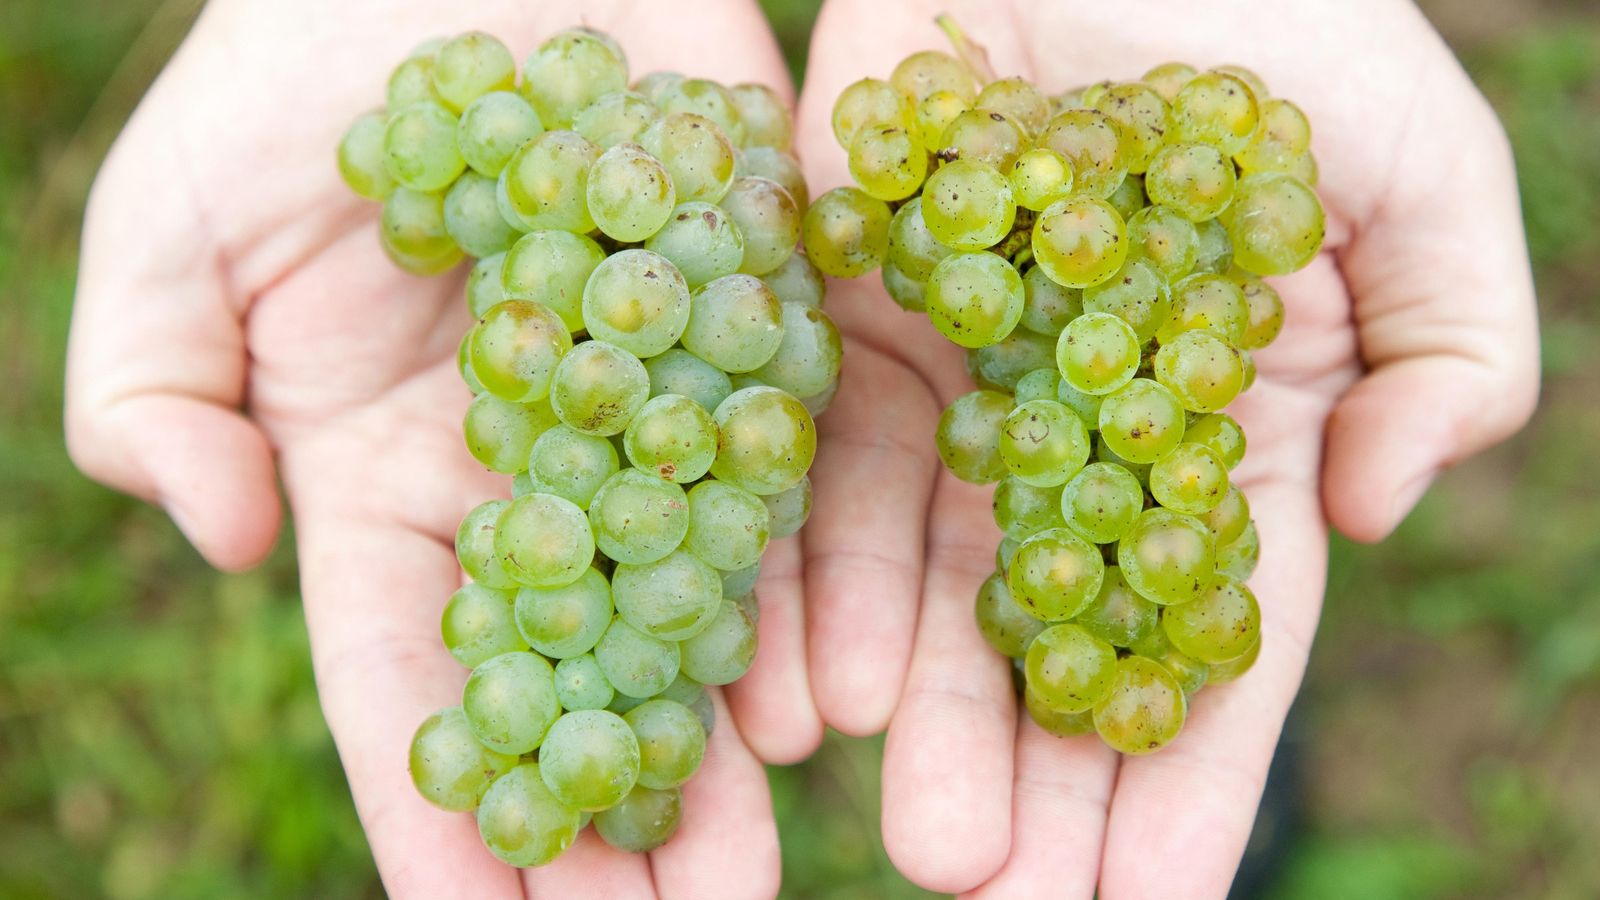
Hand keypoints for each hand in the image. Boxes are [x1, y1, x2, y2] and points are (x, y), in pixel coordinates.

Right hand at [65, 1, 795, 895]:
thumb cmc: (292, 67)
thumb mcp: (172, 227)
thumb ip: (155, 389)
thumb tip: (227, 540)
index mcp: (393, 479)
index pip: (413, 675)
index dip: (442, 807)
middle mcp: (538, 470)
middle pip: (572, 673)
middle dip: (603, 813)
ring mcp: (653, 407)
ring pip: (690, 606)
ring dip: (714, 744)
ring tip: (736, 872)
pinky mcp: (753, 324)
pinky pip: (781, 473)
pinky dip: (800, 585)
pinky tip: (821, 696)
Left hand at [794, 0, 1537, 895]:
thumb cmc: (1279, 15)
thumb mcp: (1422, 177)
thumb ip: (1449, 351)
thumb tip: (1371, 513)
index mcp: (1217, 424)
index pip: (1210, 630)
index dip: (1191, 771)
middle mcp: (1076, 430)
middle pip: (1060, 635)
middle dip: (1044, 779)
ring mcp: (956, 383)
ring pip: (936, 583)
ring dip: (930, 719)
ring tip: (924, 850)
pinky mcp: (845, 321)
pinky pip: (824, 475)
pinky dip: (821, 584)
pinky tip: (815, 699)